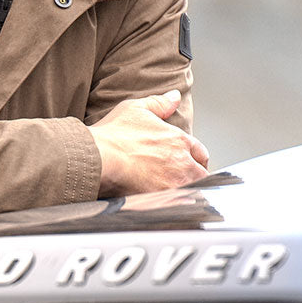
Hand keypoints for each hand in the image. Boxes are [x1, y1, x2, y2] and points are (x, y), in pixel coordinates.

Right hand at [88, 89, 209, 194]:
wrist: (99, 157)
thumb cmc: (114, 134)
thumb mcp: (137, 108)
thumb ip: (160, 103)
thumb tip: (175, 96)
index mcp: (178, 139)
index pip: (200, 152)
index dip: (196, 159)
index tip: (192, 163)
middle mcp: (181, 162)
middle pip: (201, 174)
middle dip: (196, 177)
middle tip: (187, 181)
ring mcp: (174, 183)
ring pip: (194, 191)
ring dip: (189, 192)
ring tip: (181, 195)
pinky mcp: (163, 199)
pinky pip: (179, 205)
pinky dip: (177, 205)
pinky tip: (170, 206)